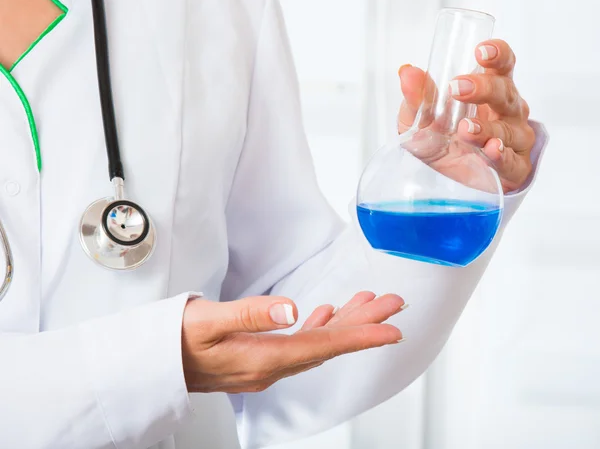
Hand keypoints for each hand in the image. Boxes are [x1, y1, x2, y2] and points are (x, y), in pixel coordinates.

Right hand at [182, 292, 405, 393]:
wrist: (152, 362)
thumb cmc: (175, 340)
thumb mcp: (209, 321)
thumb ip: (251, 315)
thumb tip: (290, 309)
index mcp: (264, 358)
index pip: (324, 346)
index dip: (362, 337)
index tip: (392, 329)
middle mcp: (271, 366)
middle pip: (328, 345)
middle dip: (364, 324)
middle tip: (392, 305)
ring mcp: (265, 364)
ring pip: (317, 343)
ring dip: (345, 324)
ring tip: (368, 303)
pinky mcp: (258, 358)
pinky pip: (299, 344)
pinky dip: (318, 328)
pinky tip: (324, 315)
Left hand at [398, 40, 535, 191]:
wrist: (443, 182)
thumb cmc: (439, 142)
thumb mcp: (420, 120)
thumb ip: (416, 97)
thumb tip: (407, 71)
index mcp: (490, 90)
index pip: (502, 65)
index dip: (497, 54)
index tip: (481, 51)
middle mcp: (507, 111)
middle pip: (505, 92)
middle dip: (484, 88)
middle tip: (459, 88)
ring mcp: (514, 139)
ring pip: (508, 129)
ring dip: (486, 128)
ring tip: (465, 128)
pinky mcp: (515, 168)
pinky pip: (513, 162)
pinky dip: (501, 156)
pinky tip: (491, 150)